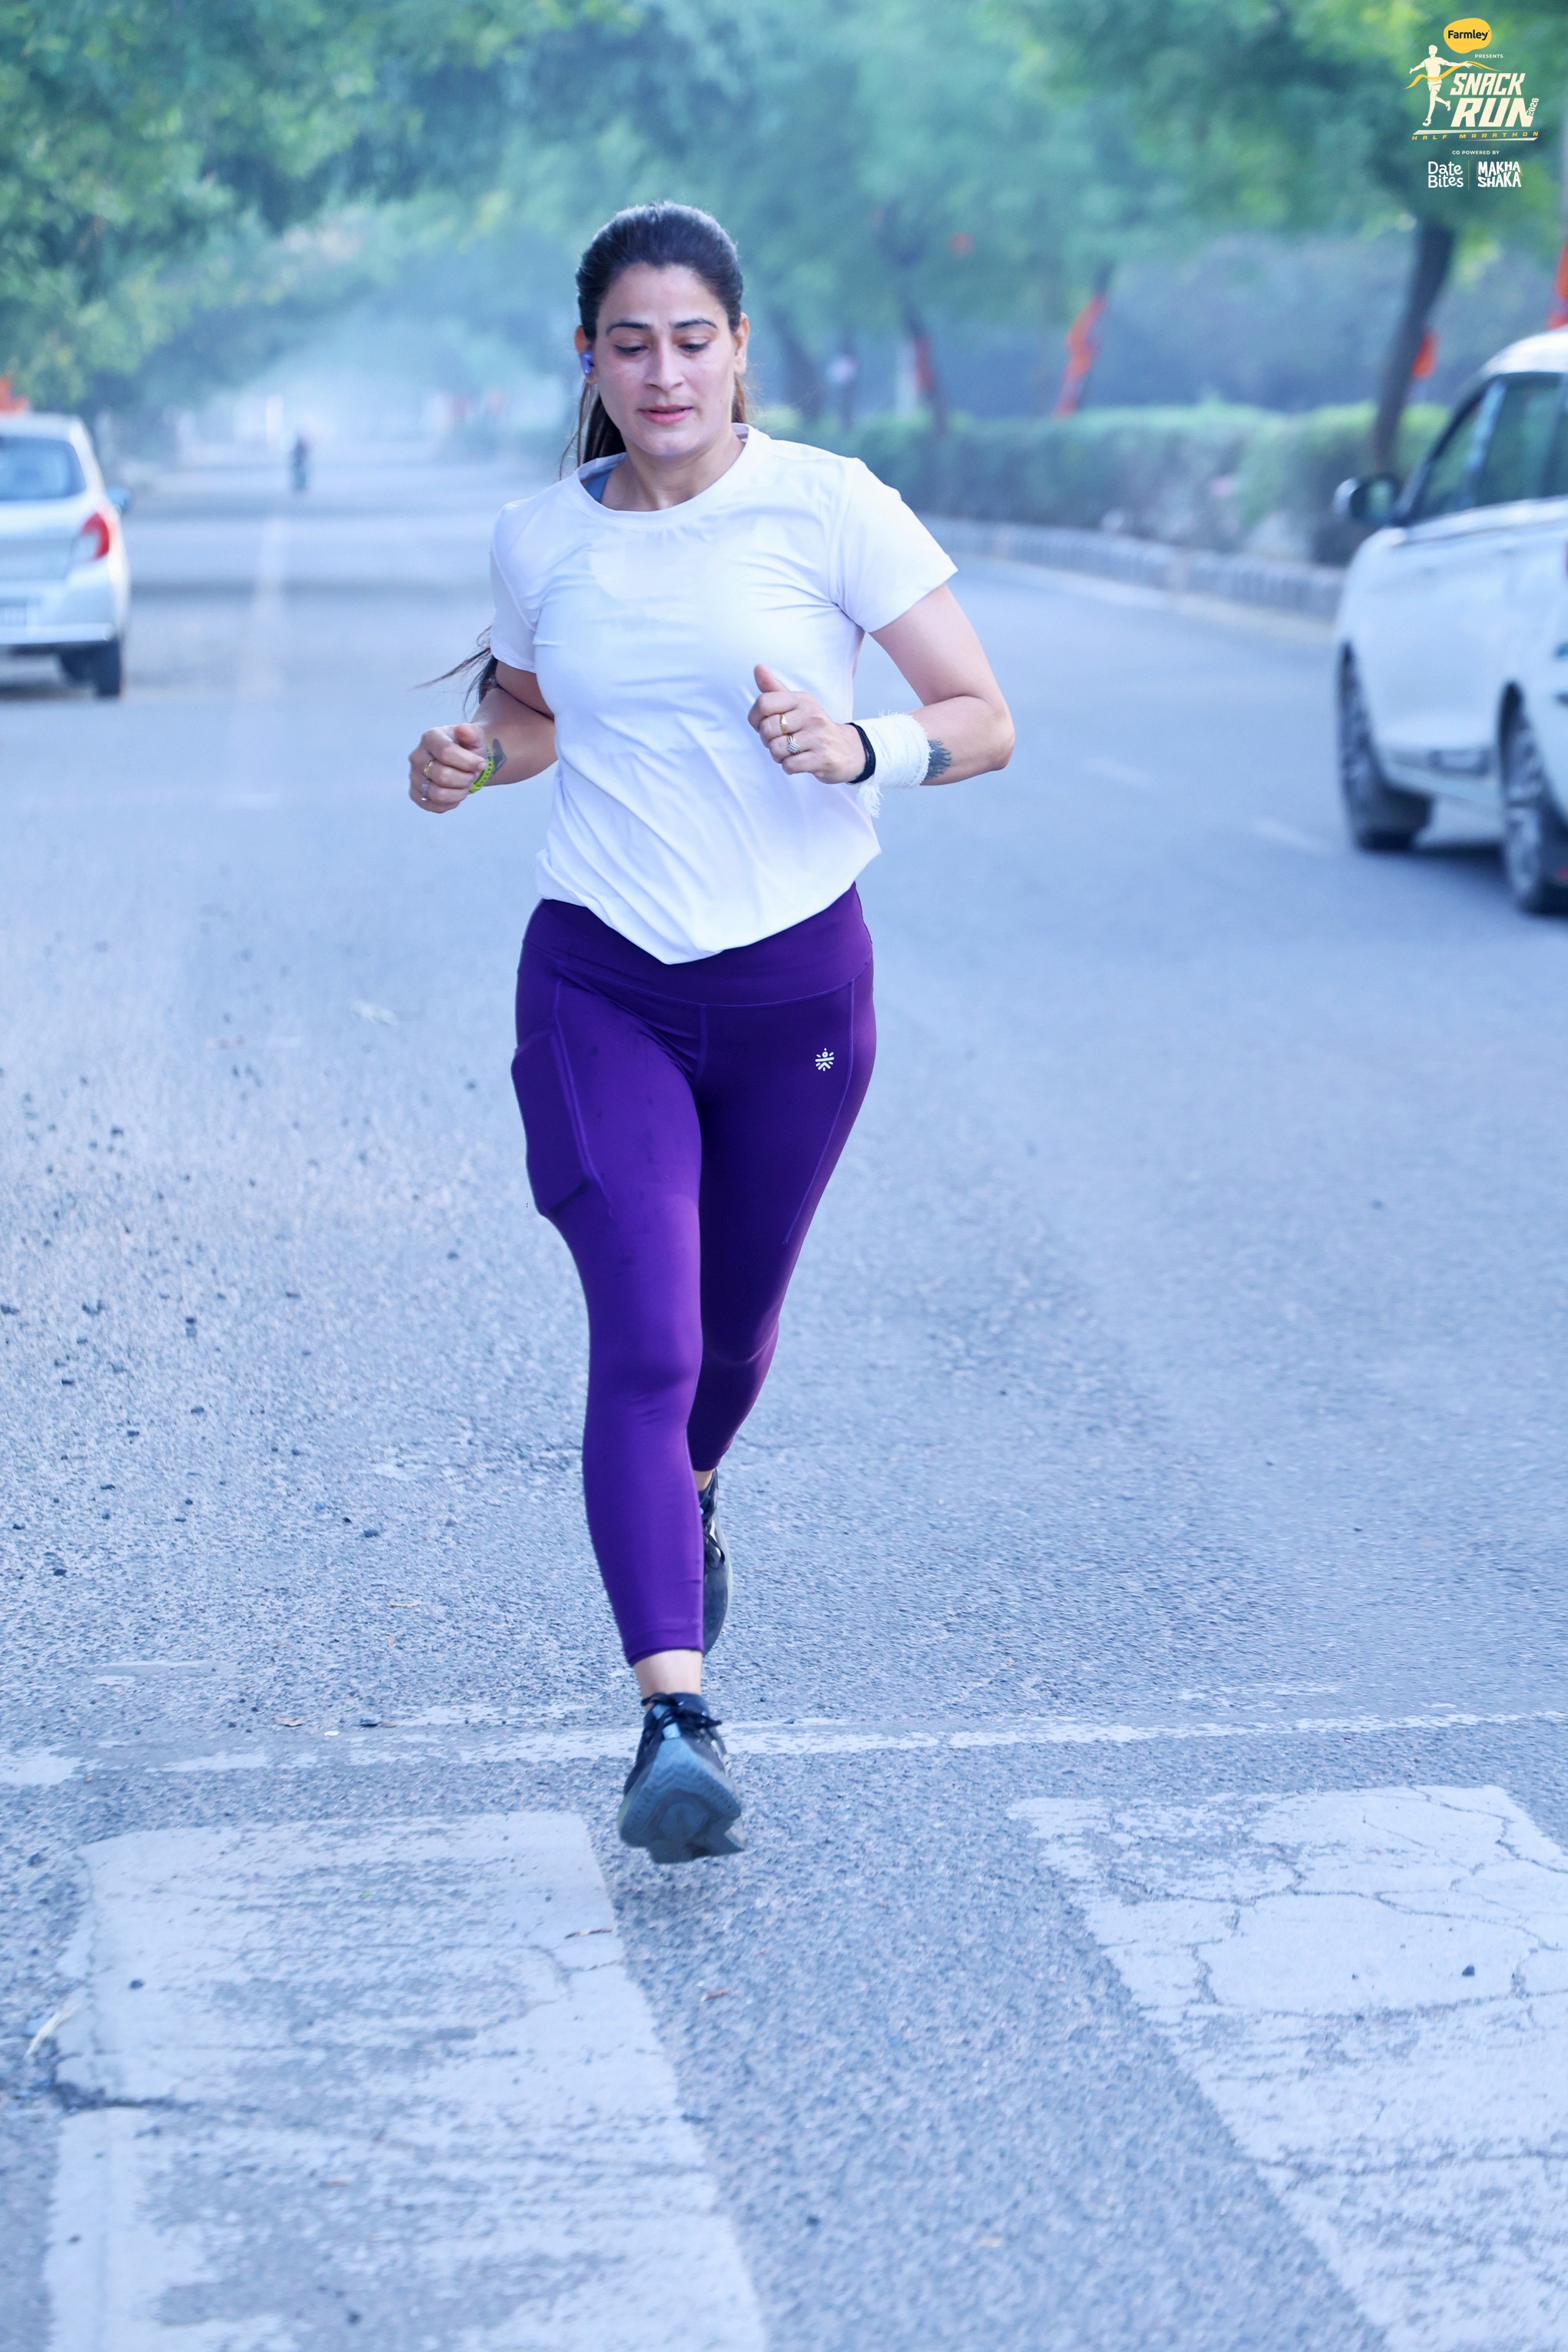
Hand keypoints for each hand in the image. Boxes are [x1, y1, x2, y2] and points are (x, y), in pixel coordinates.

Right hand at [408, 722, 486, 814]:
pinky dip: (452, 802)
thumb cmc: (467, 749)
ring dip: (460, 792)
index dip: (469, 762)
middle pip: (443, 776)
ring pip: (439, 794)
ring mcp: (414, 777)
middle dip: (466, 778)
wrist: (461, 762)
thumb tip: (463, 729)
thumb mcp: (475, 738)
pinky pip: (436, 806)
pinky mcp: (416, 795)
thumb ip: (472, 733)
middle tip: (472, 774)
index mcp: (430, 738)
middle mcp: (417, 757)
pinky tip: (456, 792)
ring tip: (464, 784)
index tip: (481, 764)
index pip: (446, 752)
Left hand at [748, 664, 864, 784]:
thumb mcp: (798, 705)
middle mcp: (811, 715)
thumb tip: (758, 667)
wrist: (848, 749)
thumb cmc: (814, 727)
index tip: (763, 725)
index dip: (755, 718)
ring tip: (790, 752)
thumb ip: (775, 689)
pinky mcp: (822, 758)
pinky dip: (789, 766)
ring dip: (778, 755)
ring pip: (776, 749)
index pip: (764, 703)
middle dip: (767, 740)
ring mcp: (818, 737)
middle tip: (779, 741)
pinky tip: (798, 761)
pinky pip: (789, 765)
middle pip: (767, 728)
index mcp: (802, 700)